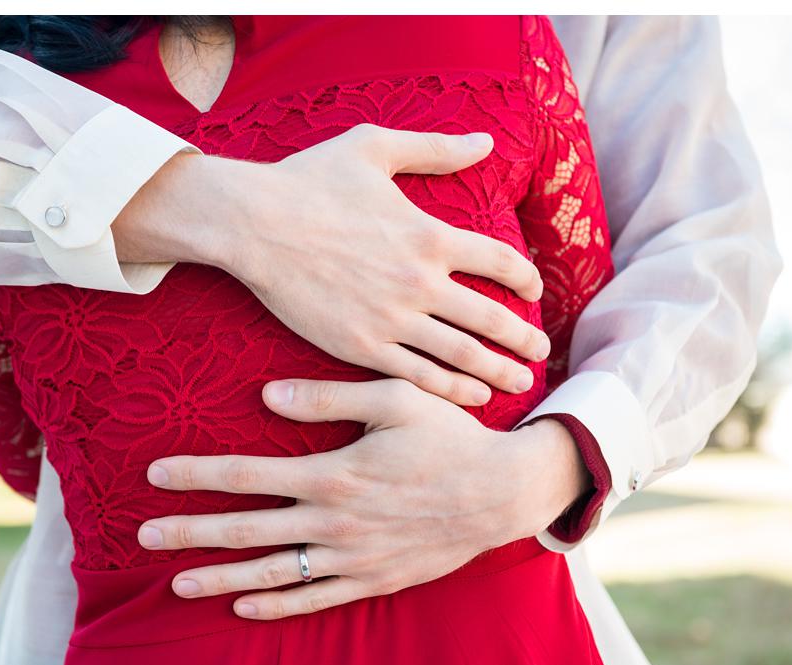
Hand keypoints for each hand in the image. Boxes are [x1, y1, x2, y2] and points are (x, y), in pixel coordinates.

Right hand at [115, 125, 549, 406]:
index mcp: (429, 235)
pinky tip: (474, 396)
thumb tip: (487, 141)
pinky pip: (418, 375)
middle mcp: (419, 281)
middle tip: (543, 349)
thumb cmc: (308, 179)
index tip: (534, 291)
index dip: (525, 278)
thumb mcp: (375, 148)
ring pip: (461, 354)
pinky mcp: (361, 346)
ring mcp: (391, 318)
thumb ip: (435, 149)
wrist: (248, 223)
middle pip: (492, 317)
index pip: (501, 262)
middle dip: (524, 337)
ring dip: (498, 370)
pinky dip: (452, 389)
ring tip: (522, 381)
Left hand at [133, 378, 589, 619]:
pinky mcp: (375, 579)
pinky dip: (277, 605)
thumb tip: (265, 395)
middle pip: (246, 530)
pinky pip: (316, 598)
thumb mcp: (395, 398)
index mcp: (333, 473)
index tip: (153, 475)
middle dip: (189, 533)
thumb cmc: (451, 436)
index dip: (195, 475)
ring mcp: (354, 557)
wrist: (503, 492)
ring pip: (274, 571)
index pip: (246, 475)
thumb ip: (327, 396)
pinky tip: (243, 606)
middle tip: (142, 538)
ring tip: (178, 584)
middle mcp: (335, 521)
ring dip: (222, 578)